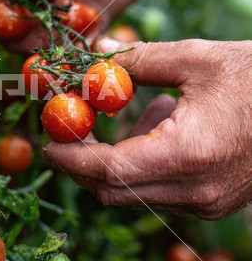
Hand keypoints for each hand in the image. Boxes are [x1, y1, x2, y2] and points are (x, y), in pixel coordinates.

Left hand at [43, 38, 251, 219]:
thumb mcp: (195, 58)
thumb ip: (137, 60)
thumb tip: (94, 60)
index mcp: (189, 155)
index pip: (108, 170)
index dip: (71, 157)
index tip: (47, 142)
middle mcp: (196, 190)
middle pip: (114, 190)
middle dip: (81, 162)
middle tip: (67, 128)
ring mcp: (206, 202)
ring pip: (133, 194)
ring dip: (109, 160)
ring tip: (112, 117)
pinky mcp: (212, 200)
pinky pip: (157, 190)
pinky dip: (137, 164)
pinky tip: (152, 125)